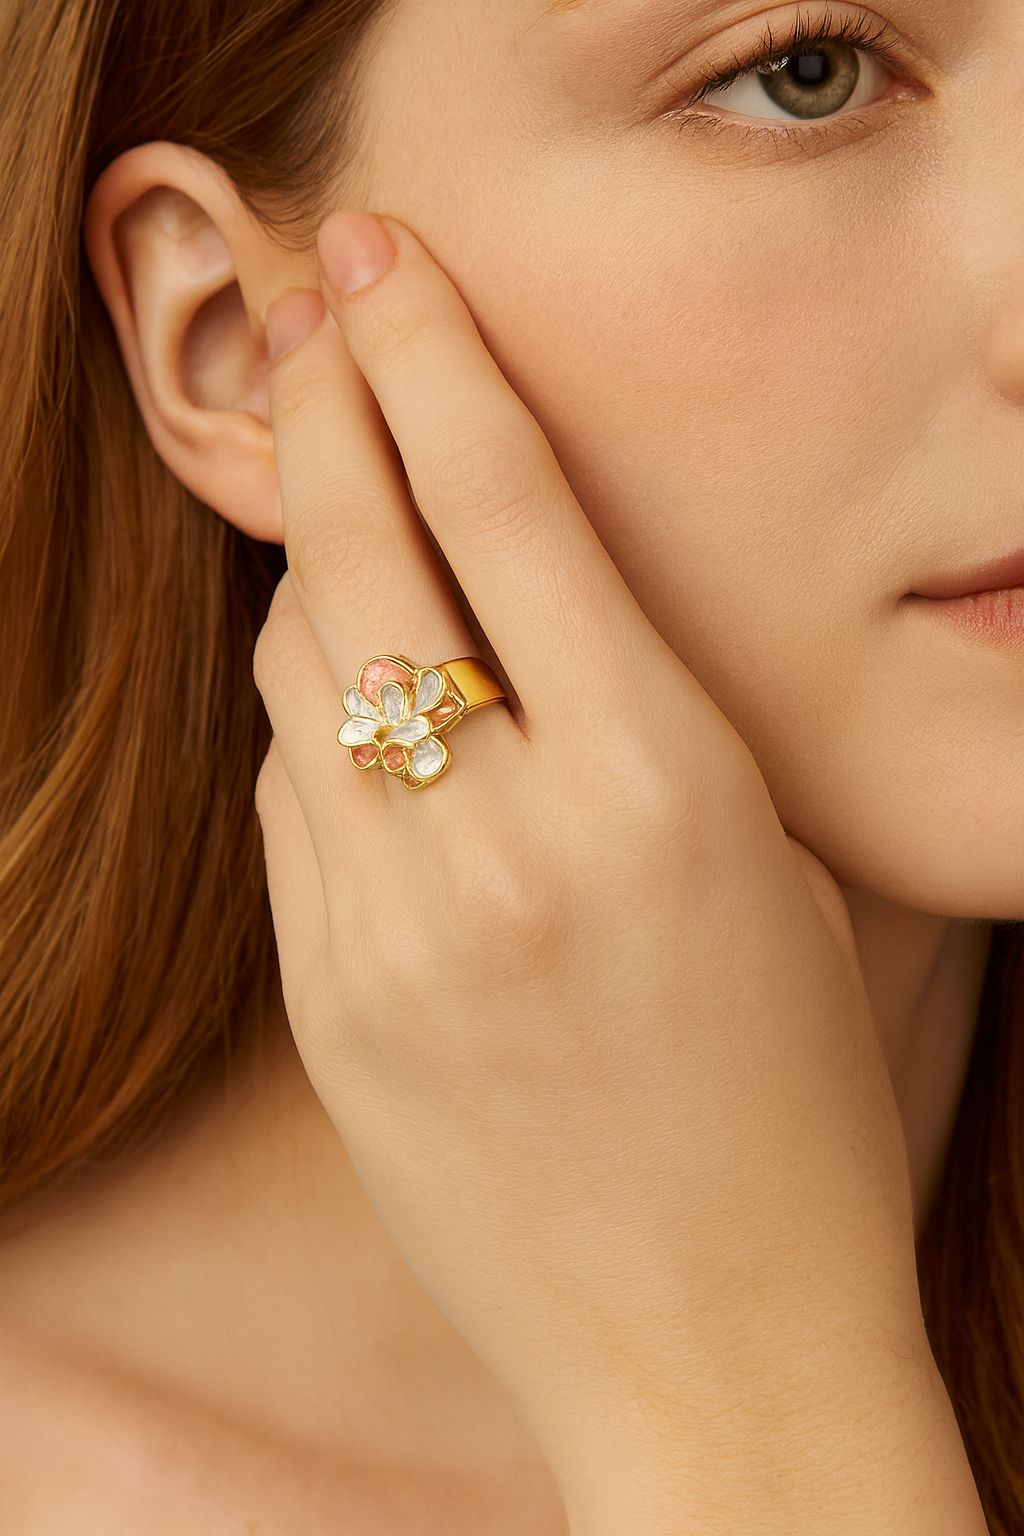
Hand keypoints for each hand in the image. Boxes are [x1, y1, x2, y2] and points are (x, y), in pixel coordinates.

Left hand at [254, 210, 925, 1516]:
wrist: (709, 1340)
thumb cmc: (782, 1102)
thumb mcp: (760, 867)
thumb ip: (624, 715)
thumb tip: (485, 591)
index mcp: (660, 790)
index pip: (508, 505)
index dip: (435, 356)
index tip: (386, 262)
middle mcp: (507, 843)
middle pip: (363, 553)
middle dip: (326, 405)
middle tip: (309, 317)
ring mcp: (390, 929)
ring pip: (297, 669)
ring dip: (322, 573)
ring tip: (353, 533)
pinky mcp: (325, 1000)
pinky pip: (286, 796)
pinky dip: (313, 726)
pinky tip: (361, 721)